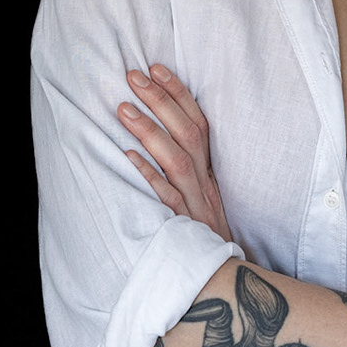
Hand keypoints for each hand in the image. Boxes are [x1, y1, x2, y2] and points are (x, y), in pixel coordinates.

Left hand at [119, 64, 233, 244]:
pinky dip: (147, 176)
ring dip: (150, 131)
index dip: (179, 93)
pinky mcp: (184, 227)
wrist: (223, 279)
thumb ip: (186, 168)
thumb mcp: (202, 197)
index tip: (156, 67)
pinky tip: (126, 157)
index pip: (199, 123)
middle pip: (188, 134)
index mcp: (210, 172)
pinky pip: (165, 199)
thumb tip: (159, 135)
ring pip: (177, 161)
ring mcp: (195, 205)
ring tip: (123, 108)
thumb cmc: (204, 235)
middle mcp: (205, 184)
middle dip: (161, 101)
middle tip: (133, 76)